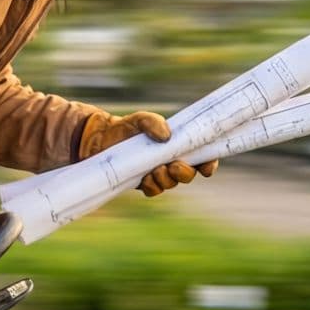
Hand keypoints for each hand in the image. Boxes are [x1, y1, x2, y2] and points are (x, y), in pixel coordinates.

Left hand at [77, 108, 214, 196]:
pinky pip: (154, 190)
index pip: (201, 157)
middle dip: (184, 173)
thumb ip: (153, 122)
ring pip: (171, 184)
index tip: (207, 167)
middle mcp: (171, 162)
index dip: (209, 164)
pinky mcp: (142, 183)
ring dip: (167, 180)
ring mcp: (157, 174)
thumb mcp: (140, 119)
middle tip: (173, 166)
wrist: (100, 139)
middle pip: (188, 175)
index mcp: (177, 146)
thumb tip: (166, 136)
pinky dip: (153, 186)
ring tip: (156, 171)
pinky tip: (146, 179)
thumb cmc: (126, 127)